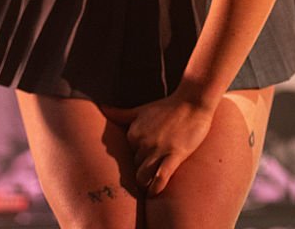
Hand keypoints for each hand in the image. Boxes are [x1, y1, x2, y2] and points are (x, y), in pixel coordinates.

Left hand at [100, 94, 215, 194]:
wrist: (193, 100)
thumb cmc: (167, 107)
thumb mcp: (141, 110)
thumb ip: (120, 114)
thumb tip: (101, 107)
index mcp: (134, 132)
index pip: (127, 155)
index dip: (135, 159)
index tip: (142, 161)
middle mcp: (143, 141)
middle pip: (135, 166)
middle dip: (140, 170)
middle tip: (148, 174)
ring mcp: (159, 149)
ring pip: (143, 176)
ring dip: (145, 183)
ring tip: (148, 187)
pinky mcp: (174, 155)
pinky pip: (160, 178)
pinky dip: (155, 189)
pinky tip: (154, 193)